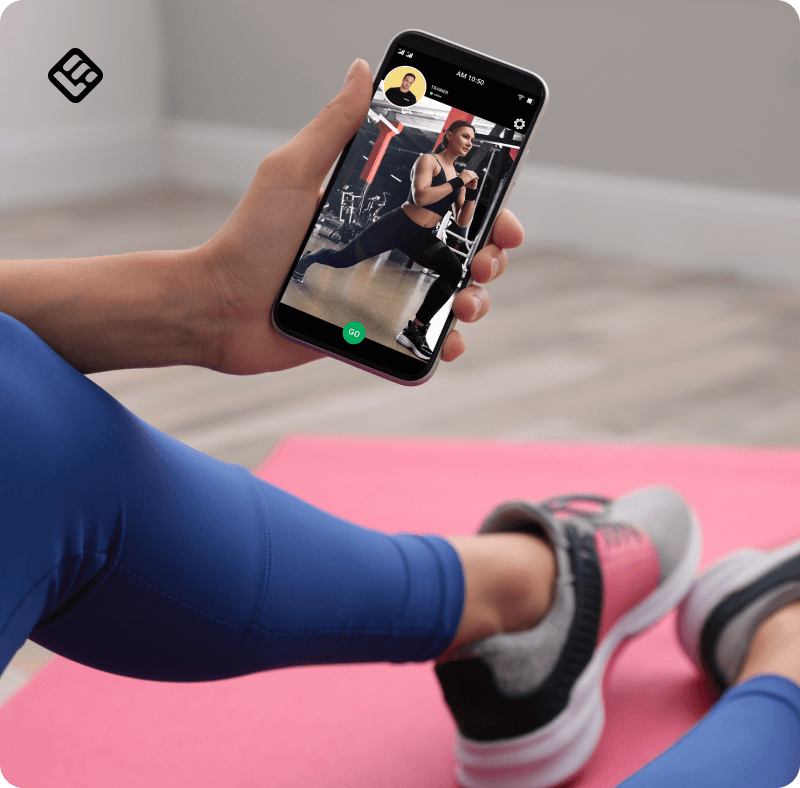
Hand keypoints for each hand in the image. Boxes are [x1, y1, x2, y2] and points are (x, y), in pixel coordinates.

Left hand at [195, 59, 522, 374]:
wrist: (221, 307)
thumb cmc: (250, 238)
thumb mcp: (292, 173)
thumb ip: (333, 127)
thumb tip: (363, 70)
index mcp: (374, 209)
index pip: (442, 202)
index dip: (480, 205)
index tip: (500, 213)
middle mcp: (384, 248)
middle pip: (456, 249)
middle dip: (486, 255)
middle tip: (485, 262)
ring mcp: (380, 289)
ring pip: (448, 294)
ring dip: (474, 299)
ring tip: (469, 304)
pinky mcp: (371, 329)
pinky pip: (419, 337)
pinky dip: (443, 342)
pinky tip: (449, 343)